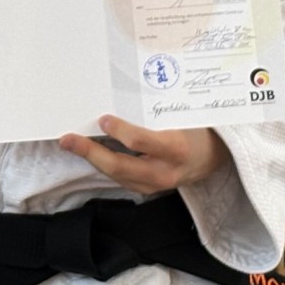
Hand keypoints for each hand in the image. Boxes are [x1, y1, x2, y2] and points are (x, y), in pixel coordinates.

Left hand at [58, 116, 227, 195]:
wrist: (215, 159)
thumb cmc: (199, 130)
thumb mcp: (185, 117)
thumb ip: (157, 112)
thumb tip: (123, 94)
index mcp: (176, 149)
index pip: (142, 142)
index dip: (120, 131)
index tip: (103, 118)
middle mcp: (165, 171)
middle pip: (121, 166)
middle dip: (91, 152)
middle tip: (68, 139)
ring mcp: (156, 185)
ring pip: (117, 175)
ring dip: (92, 159)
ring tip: (71, 144)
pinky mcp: (148, 190)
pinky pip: (121, 179)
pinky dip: (104, 165)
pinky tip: (90, 153)